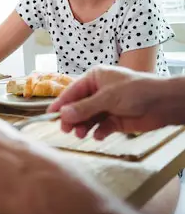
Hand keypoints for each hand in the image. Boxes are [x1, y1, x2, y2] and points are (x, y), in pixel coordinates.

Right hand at [49, 66, 167, 138]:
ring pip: (89, 118)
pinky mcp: (115, 119)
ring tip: (82, 134)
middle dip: (73, 118)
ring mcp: (107, 106)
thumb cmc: (135, 91)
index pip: (73, 91)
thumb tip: (63, 115)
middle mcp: (99, 91)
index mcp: (95, 78)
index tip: (50, 114)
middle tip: (66, 130)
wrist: (162, 103)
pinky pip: (101, 127)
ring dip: (84, 126)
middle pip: (79, 106)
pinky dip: (98, 132)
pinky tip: (99, 135)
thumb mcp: (107, 98)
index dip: (61, 103)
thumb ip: (84, 108)